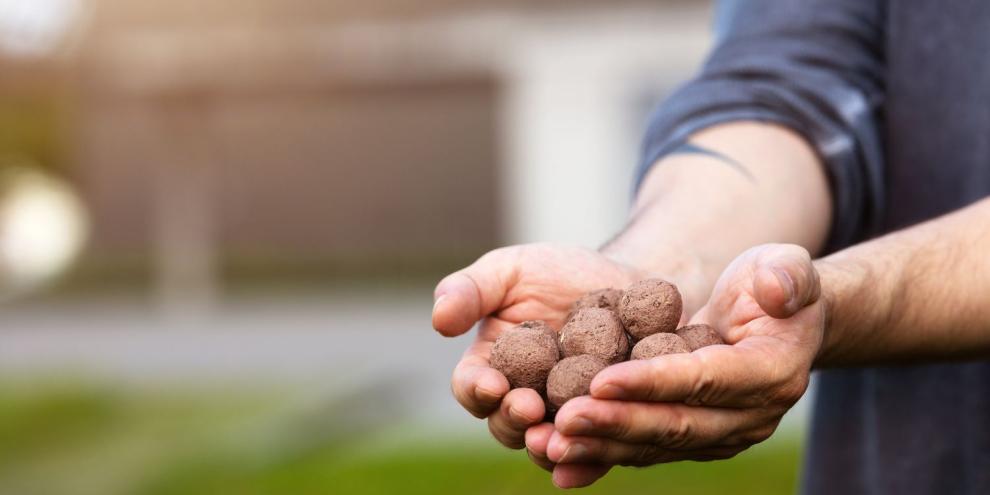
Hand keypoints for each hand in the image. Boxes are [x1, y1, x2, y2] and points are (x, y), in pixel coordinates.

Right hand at [432, 243, 707, 476]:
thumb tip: (438, 319)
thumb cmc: (557, 273)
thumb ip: (470, 290)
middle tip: (528, 408)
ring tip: (560, 434)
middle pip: (507, 425)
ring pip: (551, 444)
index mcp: (491, 365)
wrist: (624, 281)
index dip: (475, 389)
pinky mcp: (606, 422)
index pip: (470, 386)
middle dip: (513, 421)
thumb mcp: (510, 270)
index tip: (491, 384)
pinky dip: (598, 449)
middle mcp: (523, 398)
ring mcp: (564, 415)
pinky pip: (600, 444)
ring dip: (552, 444)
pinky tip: (605, 438)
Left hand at [539, 244, 824, 487]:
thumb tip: (774, 289)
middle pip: (675, 424)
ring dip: (601, 447)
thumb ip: (787, 274)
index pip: (704, 380)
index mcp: (771, 374)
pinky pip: (646, 450)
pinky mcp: (695, 441)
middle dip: (615, 423)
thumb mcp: (788, 264)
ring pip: (656, 445)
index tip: (600, 380)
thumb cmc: (775, 283)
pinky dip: (604, 457)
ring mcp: (722, 435)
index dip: (653, 381)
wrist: (779, 323)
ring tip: (551, 446)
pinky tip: (560, 465)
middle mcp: (749, 417)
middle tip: (563, 420)